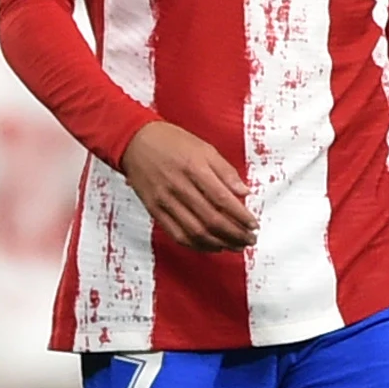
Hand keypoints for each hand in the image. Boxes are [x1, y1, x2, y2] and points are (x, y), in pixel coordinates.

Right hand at [120, 121, 255, 251]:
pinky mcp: (154, 210)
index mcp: (194, 168)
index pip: (222, 200)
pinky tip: (211, 246)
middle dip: (235, 234)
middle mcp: (178, 186)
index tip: (254, 224)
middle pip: (211, 219)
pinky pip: (177, 234)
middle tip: (249, 239)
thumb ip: (225, 171)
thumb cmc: (171, 142)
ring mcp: (164, 200)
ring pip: (195, 231)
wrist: (134, 141)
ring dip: (219, 243)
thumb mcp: (203, 148)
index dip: (241, 216)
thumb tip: (244, 192)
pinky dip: (196, 245)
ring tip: (235, 246)